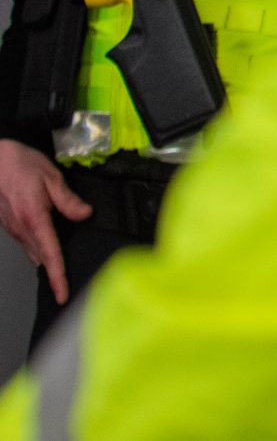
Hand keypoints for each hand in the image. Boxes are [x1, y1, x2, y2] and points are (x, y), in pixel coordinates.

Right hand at [0, 138, 88, 303]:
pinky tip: (46, 251)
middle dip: (53, 274)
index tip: (62, 293)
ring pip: (32, 252)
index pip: (49, 253)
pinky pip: (26, 242)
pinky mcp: (9, 224)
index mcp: (34, 217)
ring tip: (59, 274)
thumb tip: (85, 214)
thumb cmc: (21, 164)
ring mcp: (13, 227)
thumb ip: (68, 199)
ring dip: (45, 263)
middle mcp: (21, 227)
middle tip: (65, 289)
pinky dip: (37, 250)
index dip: (57, 275)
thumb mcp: (51, 177)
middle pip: (40, 258)